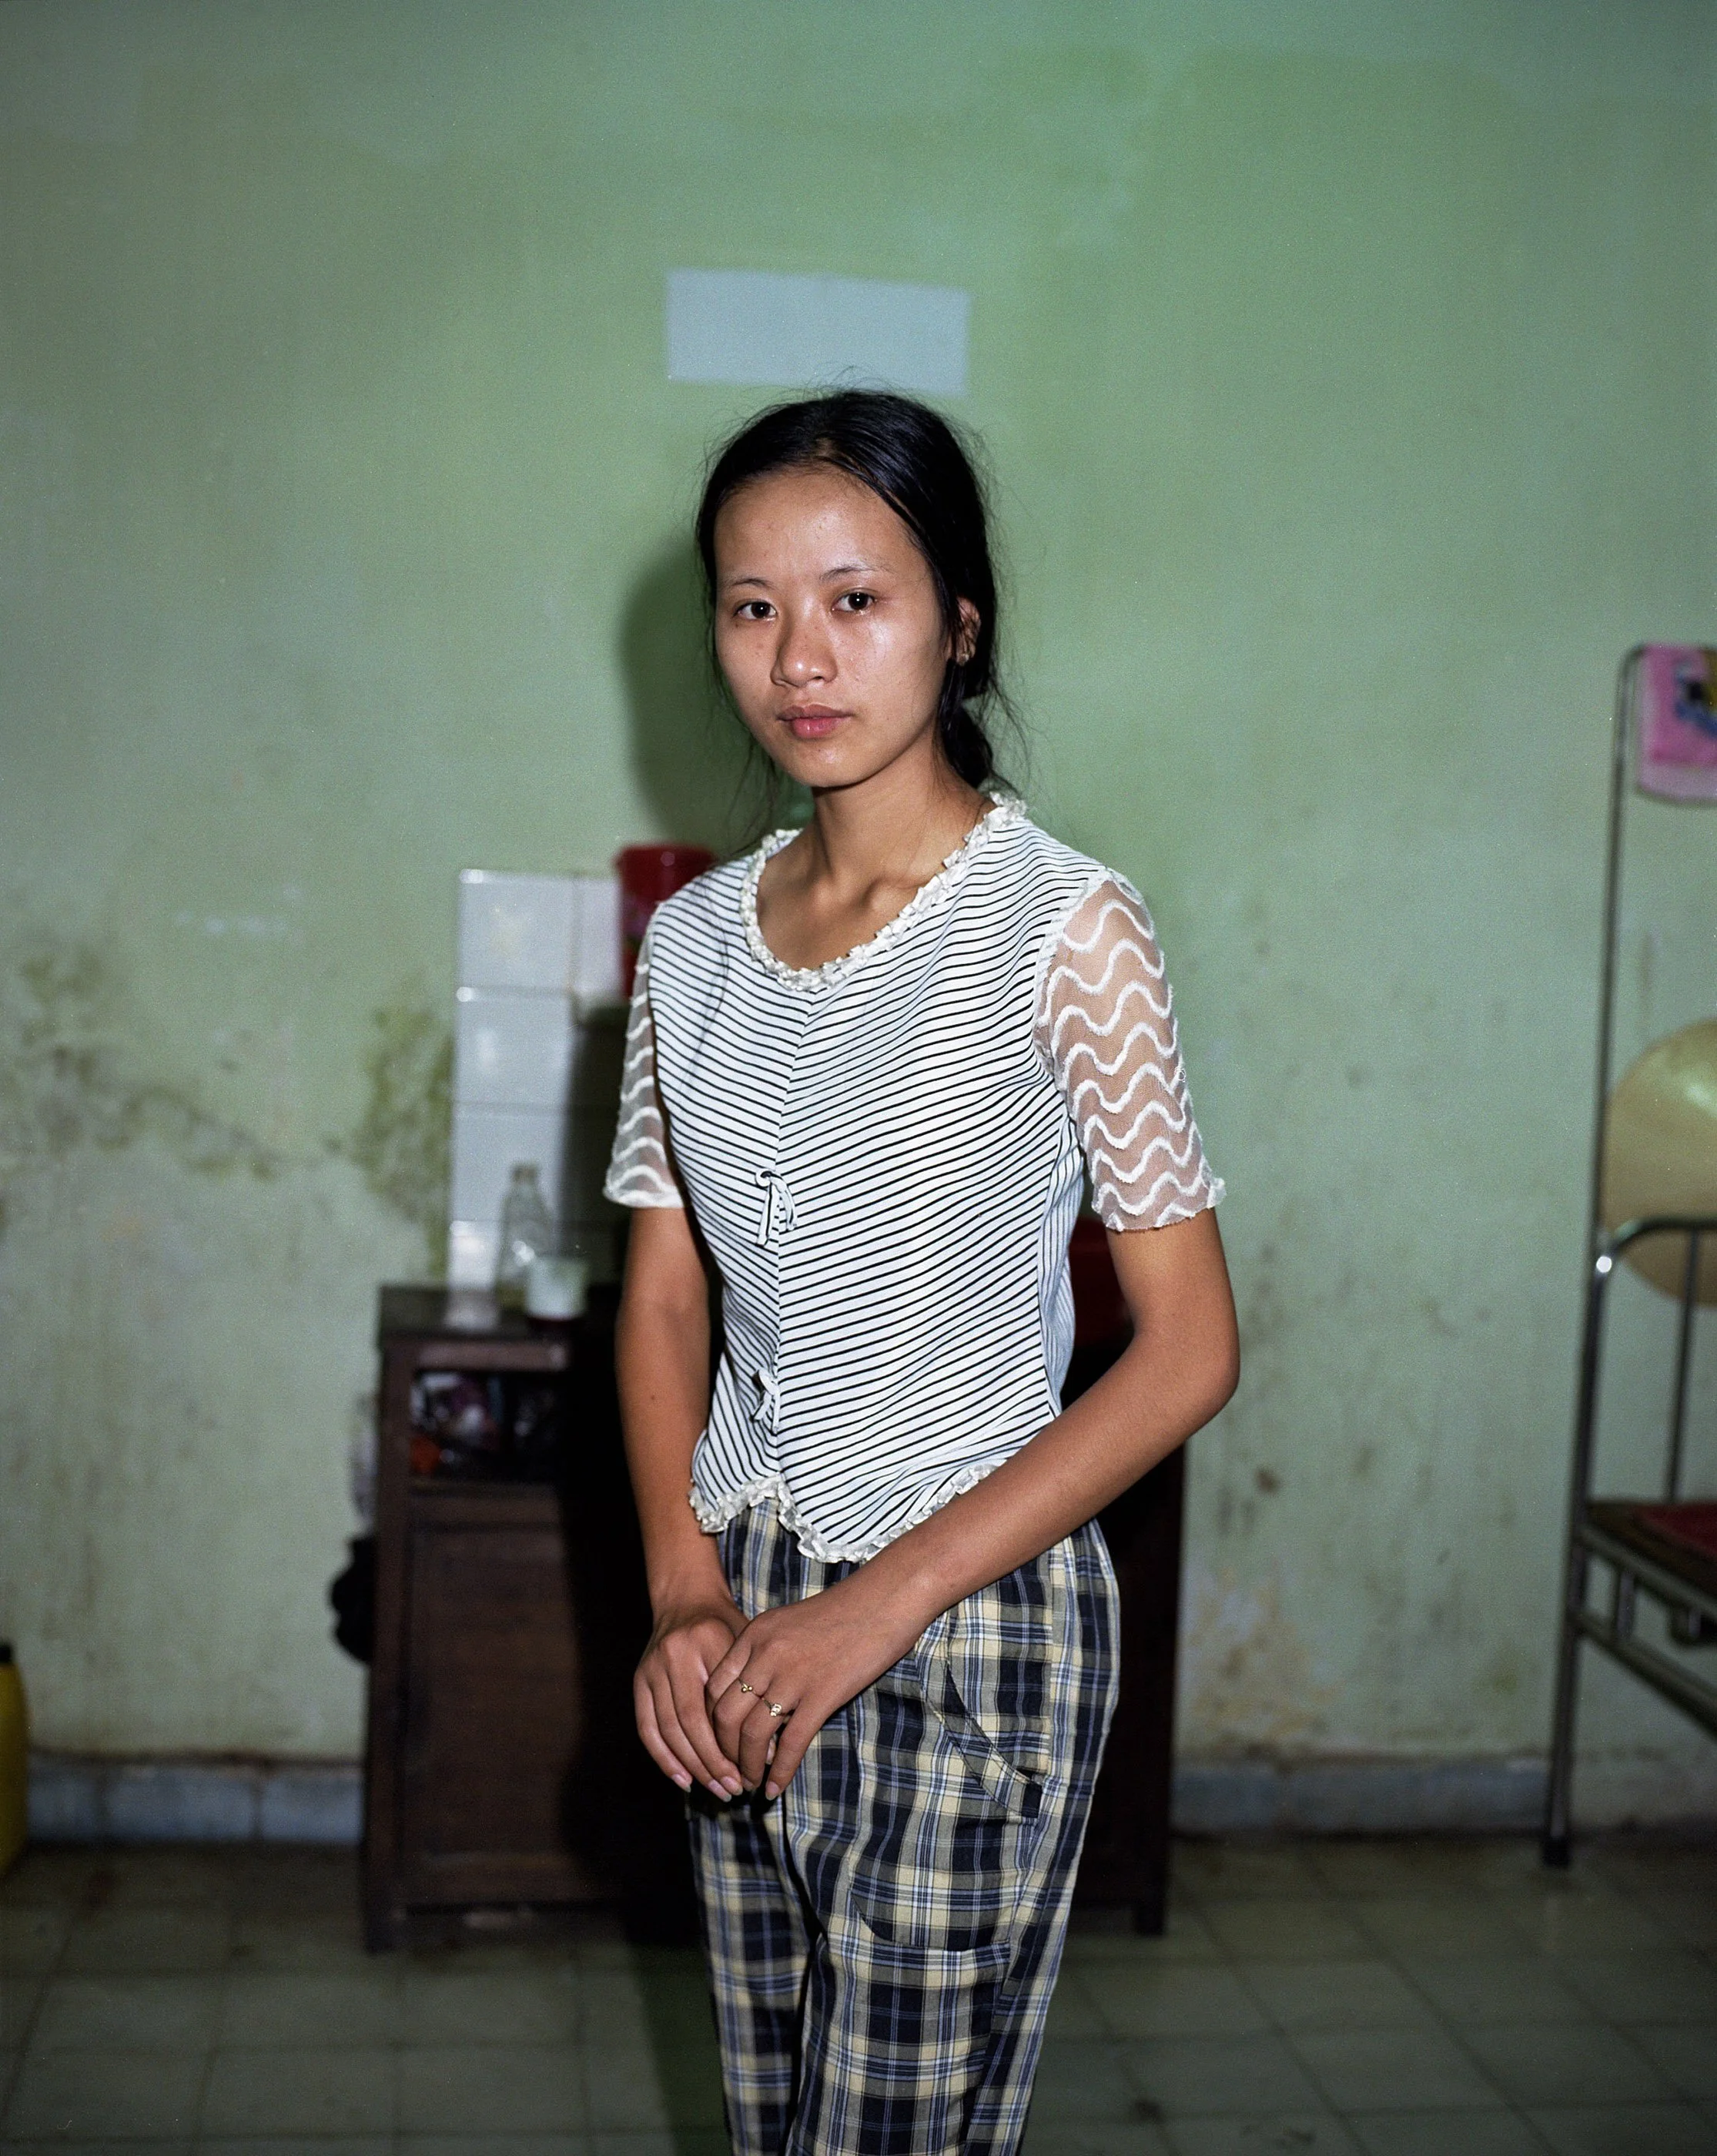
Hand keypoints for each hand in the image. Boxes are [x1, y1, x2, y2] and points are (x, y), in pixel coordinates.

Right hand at [635, 1598, 748, 1799]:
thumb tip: (771, 1751)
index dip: (733, 1743)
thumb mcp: (748, 1647)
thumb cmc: (727, 1628)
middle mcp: (674, 1654)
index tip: (752, 1769)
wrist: (687, 1600)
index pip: (719, 1705)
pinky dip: (664, 1758)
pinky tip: (684, 1780)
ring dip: (691, 1766)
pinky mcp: (639, 1680)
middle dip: (712, 1761)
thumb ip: (759, 1692)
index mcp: (707, 1641)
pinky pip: (647, 1727)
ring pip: (668, 1729)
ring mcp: (651, 1668)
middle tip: (734, 1789)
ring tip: (716, 1789)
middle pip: (690, 1721)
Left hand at [706, 1572, 926, 1798]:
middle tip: (730, 1771)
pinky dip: (779, 1771)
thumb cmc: (841, 1611)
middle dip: (723, 1751)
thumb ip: (765, 1652)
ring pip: (752, 1734)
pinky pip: (790, 1742)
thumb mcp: (788, 1623)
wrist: (884, 1598)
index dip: (709, 1723)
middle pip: (724, 1715)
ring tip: (751, 1783)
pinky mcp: (823, 1694)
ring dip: (748, 1766)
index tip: (717, 1743)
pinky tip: (775, 1787)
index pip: (713, 1688)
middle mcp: (765, 1654)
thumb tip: (753, 1693)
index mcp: (754, 1634)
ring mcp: (793, 1675)